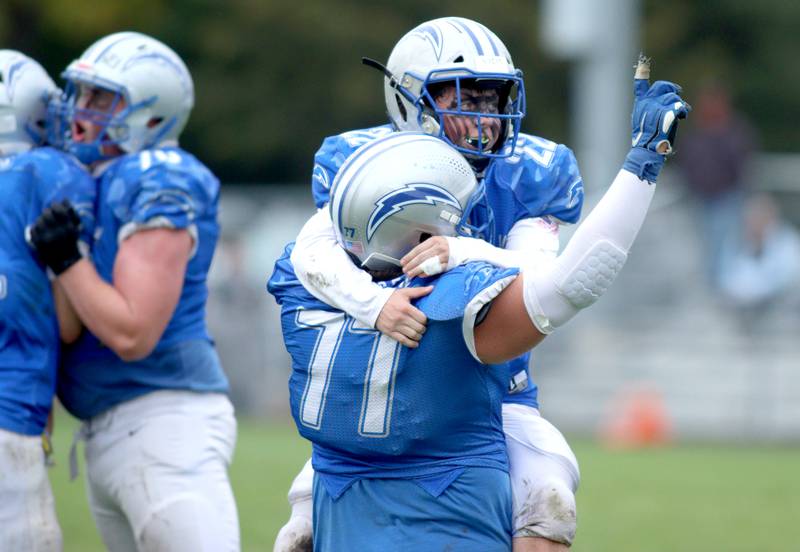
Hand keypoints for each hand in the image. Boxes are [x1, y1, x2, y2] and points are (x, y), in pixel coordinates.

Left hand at [30, 199, 82, 274]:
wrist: (66, 261)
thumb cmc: (71, 242)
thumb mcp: (75, 228)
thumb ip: (71, 213)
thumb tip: (65, 199)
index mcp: (68, 228)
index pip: (59, 210)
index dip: (56, 206)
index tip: (55, 207)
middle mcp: (57, 232)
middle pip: (47, 214)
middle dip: (47, 213)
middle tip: (48, 214)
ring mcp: (46, 238)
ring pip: (39, 221)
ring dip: (41, 220)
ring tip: (44, 223)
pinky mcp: (38, 243)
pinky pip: (33, 230)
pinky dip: (36, 228)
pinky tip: (40, 230)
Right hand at [375, 286, 432, 347]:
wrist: (371, 305)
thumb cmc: (389, 298)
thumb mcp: (404, 292)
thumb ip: (419, 291)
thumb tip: (432, 288)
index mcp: (406, 308)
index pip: (422, 318)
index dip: (425, 320)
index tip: (424, 320)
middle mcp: (401, 318)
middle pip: (419, 328)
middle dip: (423, 328)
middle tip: (422, 327)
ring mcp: (395, 326)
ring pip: (413, 335)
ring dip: (419, 336)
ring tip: (419, 334)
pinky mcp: (390, 332)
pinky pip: (403, 341)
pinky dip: (411, 344)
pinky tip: (415, 343)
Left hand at [401, 236, 450, 277]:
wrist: (461, 249)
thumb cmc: (445, 246)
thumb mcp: (435, 242)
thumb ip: (424, 248)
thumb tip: (410, 258)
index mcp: (433, 241)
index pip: (418, 249)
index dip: (409, 257)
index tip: (403, 262)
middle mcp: (439, 247)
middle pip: (421, 258)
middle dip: (411, 265)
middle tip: (405, 270)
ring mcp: (444, 256)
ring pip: (427, 264)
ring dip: (417, 270)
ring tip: (410, 274)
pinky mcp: (447, 264)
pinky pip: (435, 270)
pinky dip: (427, 273)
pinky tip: (421, 275)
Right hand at [624, 55, 690, 181]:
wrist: (646, 152)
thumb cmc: (646, 140)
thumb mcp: (644, 122)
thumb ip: (652, 109)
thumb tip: (667, 103)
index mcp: (640, 104)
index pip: (640, 85)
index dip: (642, 73)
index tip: (642, 63)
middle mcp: (647, 103)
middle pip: (662, 86)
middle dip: (671, 88)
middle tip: (678, 93)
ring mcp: (657, 108)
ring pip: (673, 97)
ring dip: (679, 103)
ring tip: (682, 111)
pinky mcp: (667, 114)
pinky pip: (679, 106)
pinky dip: (683, 110)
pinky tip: (683, 115)